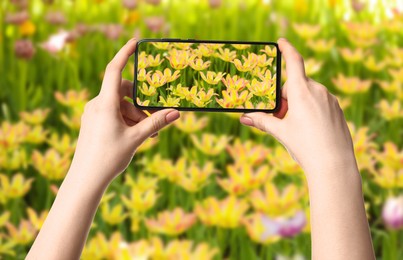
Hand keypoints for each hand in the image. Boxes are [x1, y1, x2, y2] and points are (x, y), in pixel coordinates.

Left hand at [70, 38, 179, 185]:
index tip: (135, 42)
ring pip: (119, 105)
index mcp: (105, 104)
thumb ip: (156, 123)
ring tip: (147, 135)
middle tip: (154, 120)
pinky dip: (126, 120)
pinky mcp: (93, 122)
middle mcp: (97, 105)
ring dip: (135, 115)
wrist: (85, 179)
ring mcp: (93, 114)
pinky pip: (113, 114)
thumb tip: (177, 112)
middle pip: (123, 91)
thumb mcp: (136, 138)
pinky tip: (135, 136)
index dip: (124, 54)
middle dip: (140, 103)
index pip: (114, 70)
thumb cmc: (109, 158)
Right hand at [240, 38, 355, 174]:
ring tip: (295, 127)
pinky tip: (310, 130)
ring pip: (309, 94)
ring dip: (298, 104)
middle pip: (296, 85)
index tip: (281, 41)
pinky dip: (311, 110)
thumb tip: (244, 117)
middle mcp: (318, 90)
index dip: (287, 49)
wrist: (334, 164)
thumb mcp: (280, 132)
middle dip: (286, 97)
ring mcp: (330, 99)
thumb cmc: (305, 146)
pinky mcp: (337, 109)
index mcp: (302, 91)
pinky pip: (320, 102)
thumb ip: (262, 121)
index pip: (294, 61)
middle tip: (280, 118)